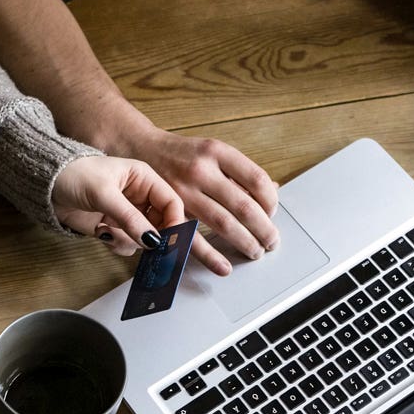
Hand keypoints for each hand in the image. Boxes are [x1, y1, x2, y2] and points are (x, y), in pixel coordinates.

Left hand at [54, 155, 229, 271]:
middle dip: (152, 237)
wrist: (45, 184)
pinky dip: (116, 243)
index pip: (171, 202)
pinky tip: (100, 231)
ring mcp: (127, 214)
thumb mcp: (105, 194)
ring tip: (108, 230)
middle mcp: (139, 197)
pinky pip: (126, 244)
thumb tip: (153, 240)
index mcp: (144, 179)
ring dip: (128, 239)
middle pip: (161, 224)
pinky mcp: (113, 227)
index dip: (174, 221)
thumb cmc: (74, 174)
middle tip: (146, 247)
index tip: (170, 240)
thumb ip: (130, 218)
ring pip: (143, 238)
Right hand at [122, 128, 279, 271]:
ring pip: (223, 223)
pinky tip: (224, 266)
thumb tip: (272, 191)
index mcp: (216, 152)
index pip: (256, 179)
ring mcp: (183, 191)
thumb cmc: (182, 154)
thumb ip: (240, 173)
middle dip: (263, 229)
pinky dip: (211, 256)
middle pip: (243, 205)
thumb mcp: (212, 152)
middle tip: (271, 242)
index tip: (272, 213)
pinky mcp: (168, 210)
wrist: (140, 148)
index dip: (271, 201)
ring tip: (255, 251)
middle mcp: (201, 170)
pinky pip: (193, 238)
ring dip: (245, 242)